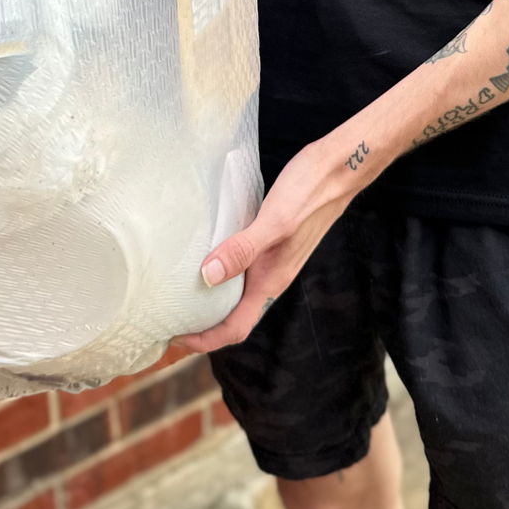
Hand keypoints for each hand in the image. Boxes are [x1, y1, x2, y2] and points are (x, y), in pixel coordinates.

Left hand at [174, 137, 363, 352]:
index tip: (175, 337)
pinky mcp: (272, 243)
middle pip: (234, 316)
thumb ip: (243, 249)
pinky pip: (242, 270)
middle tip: (169, 316)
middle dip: (203, 325)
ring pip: (238, 294)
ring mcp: (273, 261)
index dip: (205, 340)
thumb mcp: (275, 219)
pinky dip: (221, 273)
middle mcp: (272, 277)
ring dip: (211, 301)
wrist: (340, 168)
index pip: (236, 327)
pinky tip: (206, 256)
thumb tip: (208, 276)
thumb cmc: (311, 191)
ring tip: (179, 292)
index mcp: (272, 280)